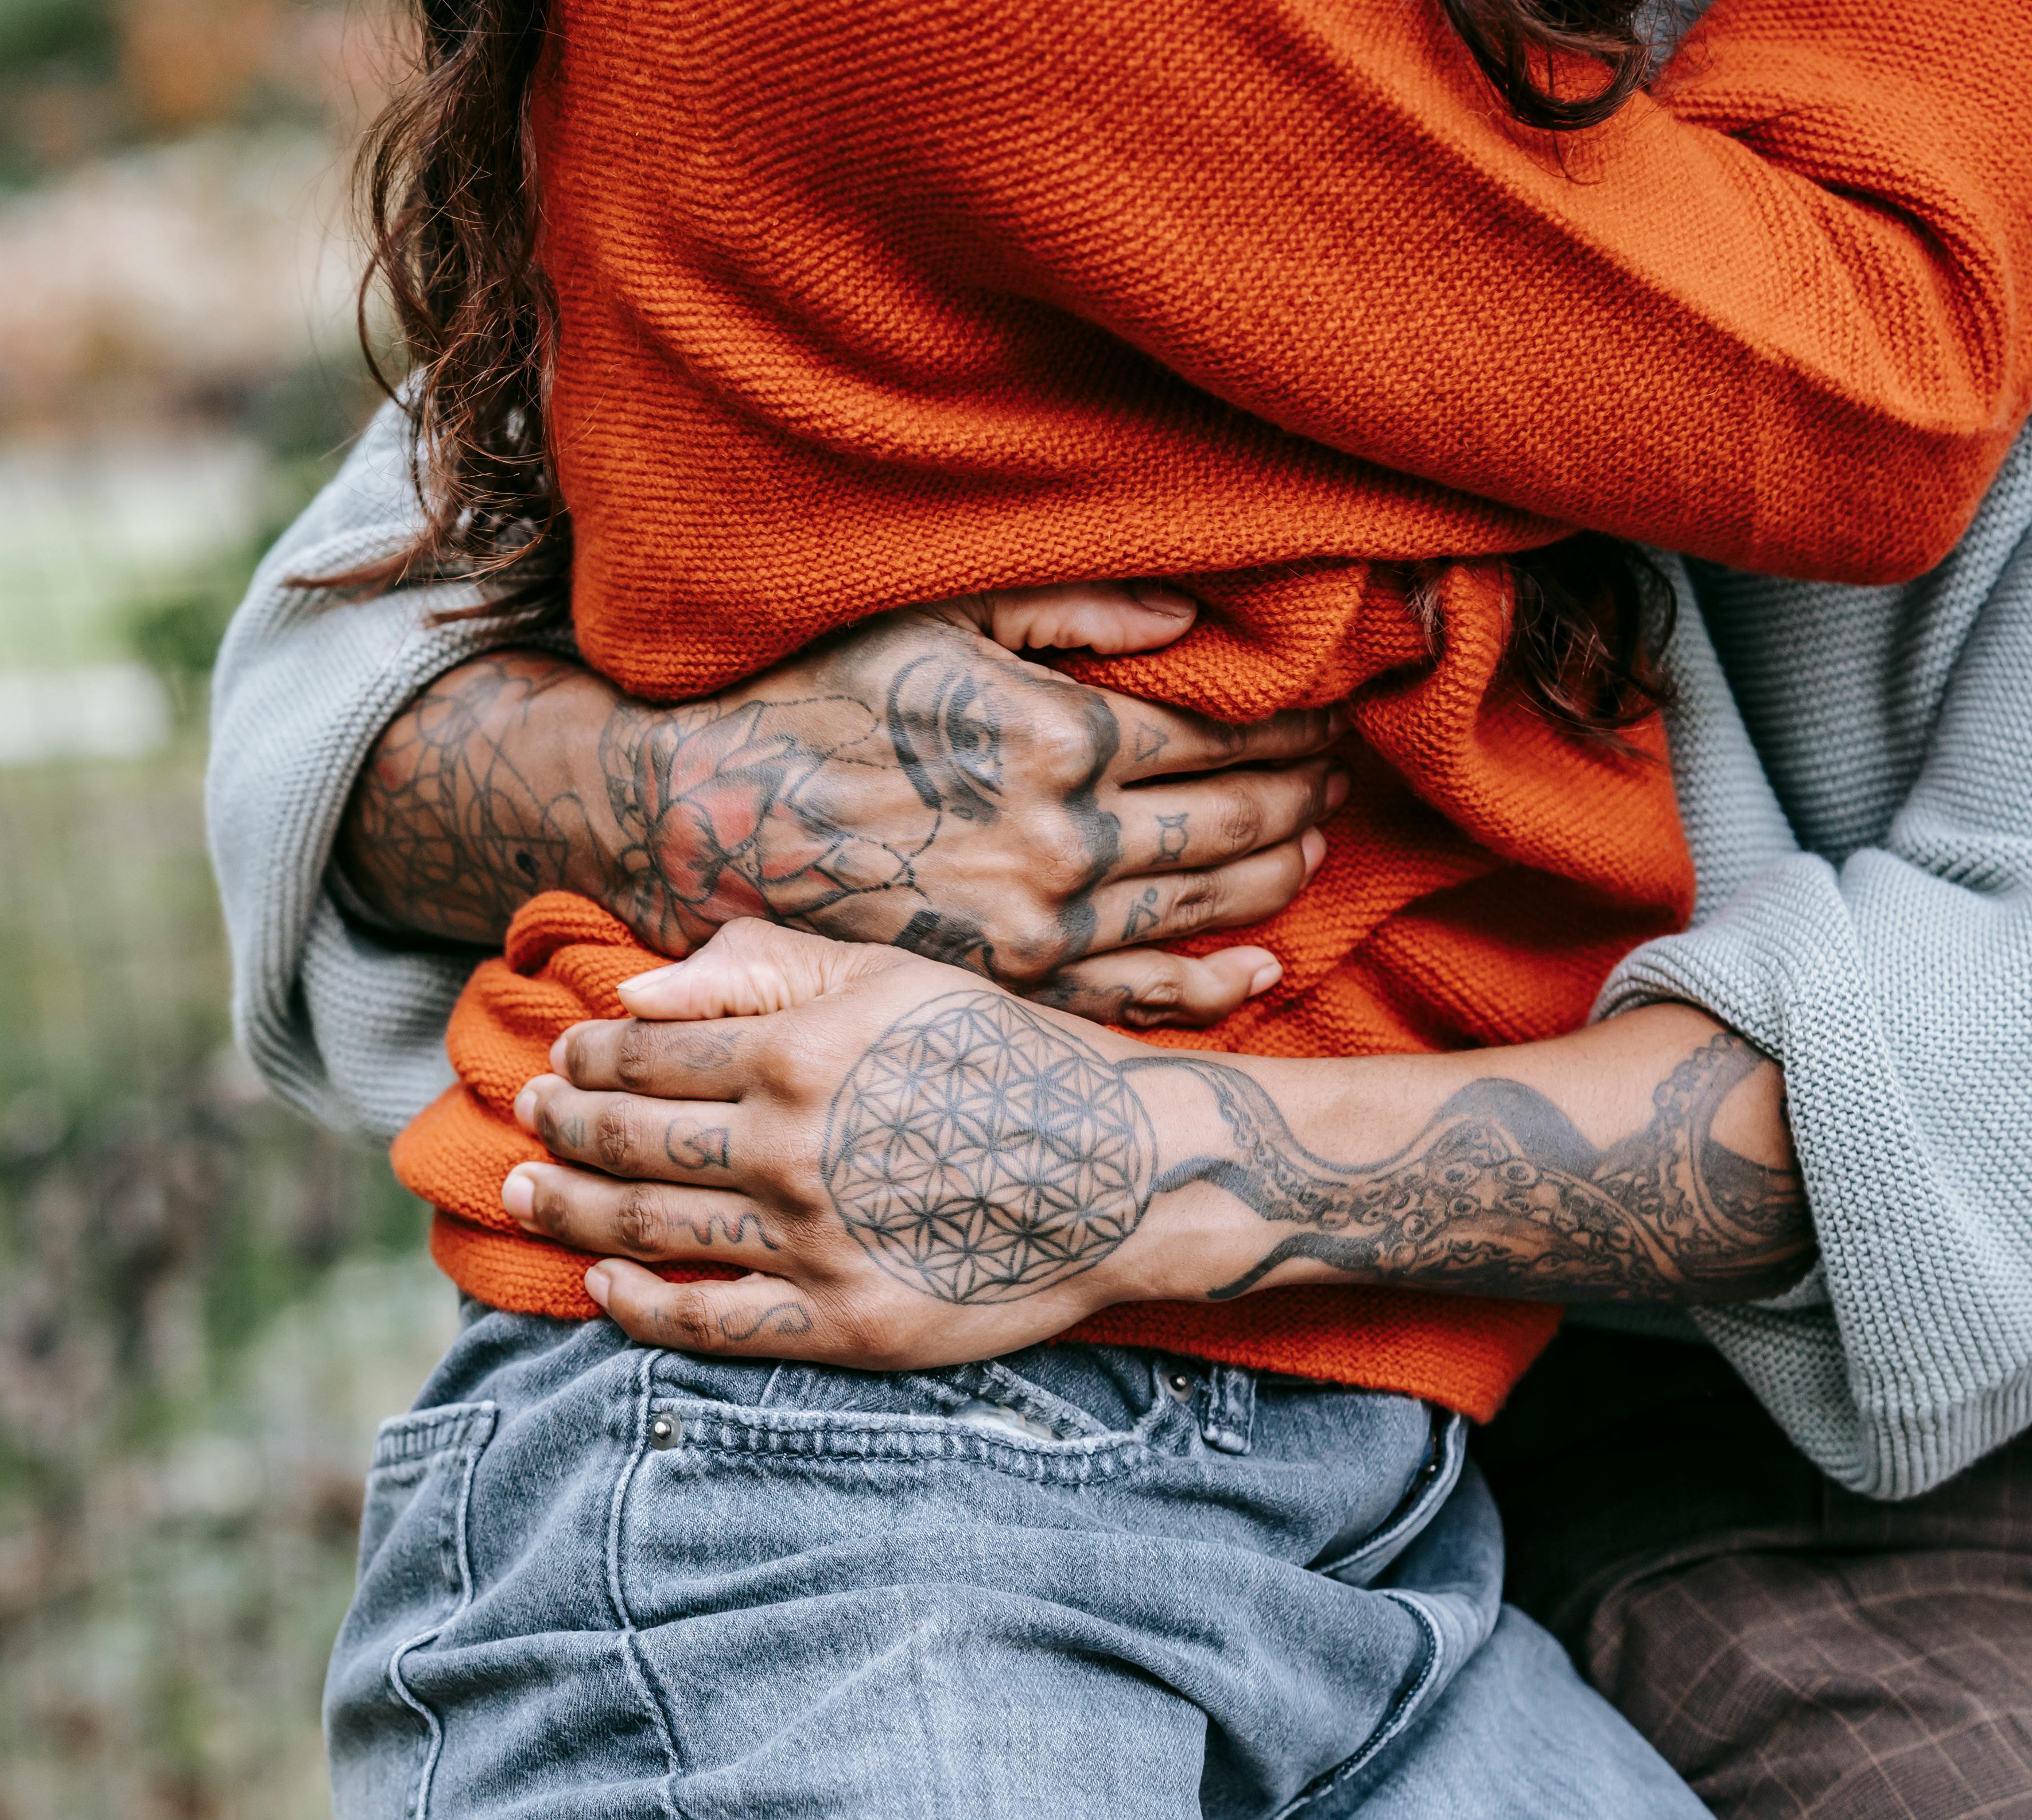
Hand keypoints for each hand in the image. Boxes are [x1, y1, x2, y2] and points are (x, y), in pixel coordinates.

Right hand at [337, 585, 1347, 1028]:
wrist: (691, 813)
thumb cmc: (809, 700)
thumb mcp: (934, 620)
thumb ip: (1072, 613)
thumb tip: (1198, 621)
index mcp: (1054, 737)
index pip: (1222, 731)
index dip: (1292, 720)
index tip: (1331, 709)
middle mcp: (1057, 842)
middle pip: (1228, 821)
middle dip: (1298, 792)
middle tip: (1340, 773)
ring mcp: (1032, 928)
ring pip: (1197, 905)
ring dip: (1272, 874)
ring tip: (1311, 842)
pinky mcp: (1000, 988)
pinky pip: (1134, 994)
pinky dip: (1209, 981)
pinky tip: (1257, 962)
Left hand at [502, 919, 1228, 1365]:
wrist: (1130, 1169)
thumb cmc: (1012, 1057)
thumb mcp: (893, 977)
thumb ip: (760, 973)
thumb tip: (633, 990)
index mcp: (793, 1053)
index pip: (643, 1053)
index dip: (588, 1054)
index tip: (566, 1055)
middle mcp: (787, 1150)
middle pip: (624, 1141)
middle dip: (559, 1126)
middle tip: (528, 1118)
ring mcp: (810, 1245)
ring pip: (643, 1232)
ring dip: (566, 1210)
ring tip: (527, 1192)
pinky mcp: (841, 1324)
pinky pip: (707, 1326)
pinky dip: (637, 1309)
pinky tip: (600, 1289)